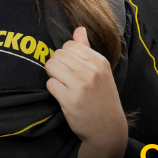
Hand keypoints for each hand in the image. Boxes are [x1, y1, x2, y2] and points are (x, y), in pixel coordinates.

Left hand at [46, 27, 125, 154]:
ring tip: (65, 86)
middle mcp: (91, 71)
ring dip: (54, 76)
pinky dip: (53, 90)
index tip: (72, 68)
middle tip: (67, 78)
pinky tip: (64, 96)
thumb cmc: (102, 97)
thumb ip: (87, 49)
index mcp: (99, 61)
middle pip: (57, 54)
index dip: (65, 56)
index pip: (69, 45)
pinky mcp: (70, 99)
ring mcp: (81, 85)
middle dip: (57, 65)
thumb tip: (79, 28)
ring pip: (51, 66)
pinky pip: (50, 84)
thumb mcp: (100, 71)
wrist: (107, 128)